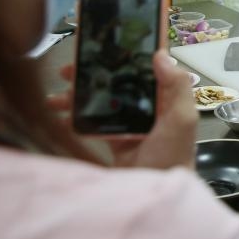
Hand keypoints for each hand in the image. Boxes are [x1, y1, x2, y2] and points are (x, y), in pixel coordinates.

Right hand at [57, 52, 197, 168]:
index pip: (143, 68)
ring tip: (56, 95)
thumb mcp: (182, 118)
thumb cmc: (172, 155)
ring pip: (101, 100)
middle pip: (116, 81)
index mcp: (164, 97)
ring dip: (78, 95)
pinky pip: (92, 122)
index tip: (99, 45)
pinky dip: (75, 117)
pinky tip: (60, 114)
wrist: (153, 193)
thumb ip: (177, 86)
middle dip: (92, 74)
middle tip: (68, 70)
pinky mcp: (113, 139)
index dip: (123, 55)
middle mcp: (147, 106)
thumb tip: (160, 54)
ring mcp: (128, 123)